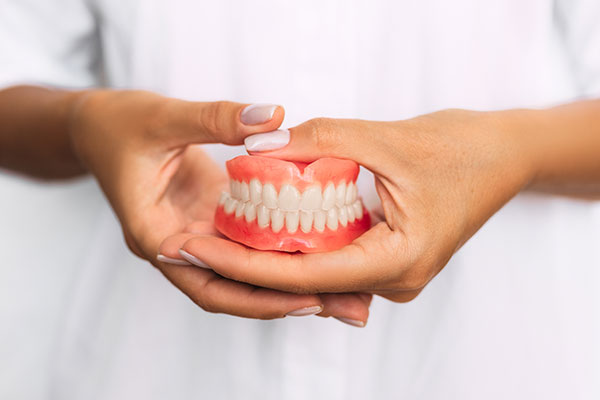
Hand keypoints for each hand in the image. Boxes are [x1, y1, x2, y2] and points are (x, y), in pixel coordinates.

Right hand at [68, 90, 370, 320]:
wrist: (99, 127)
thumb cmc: (120, 123)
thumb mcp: (164, 117)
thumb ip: (215, 118)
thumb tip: (273, 118)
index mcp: (156, 234)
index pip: (207, 283)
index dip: (254, 297)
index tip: (304, 298)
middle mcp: (179, 245)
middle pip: (234, 288)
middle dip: (284, 300)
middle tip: (340, 304)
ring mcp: (196, 234)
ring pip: (244, 271)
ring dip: (287, 281)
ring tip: (340, 289)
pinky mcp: (210, 218)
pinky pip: (247, 243)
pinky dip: (279, 249)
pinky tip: (317, 246)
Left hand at [173, 110, 533, 301]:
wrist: (503, 153)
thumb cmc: (459, 146)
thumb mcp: (383, 137)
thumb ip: (317, 140)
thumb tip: (254, 144)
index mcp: (399, 262)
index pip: (304, 276)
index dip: (244, 263)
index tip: (197, 246)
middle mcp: (395, 280)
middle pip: (304, 283)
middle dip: (247, 263)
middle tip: (193, 241)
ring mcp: (393, 274)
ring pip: (318, 275)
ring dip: (271, 256)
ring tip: (217, 235)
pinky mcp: (388, 259)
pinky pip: (334, 261)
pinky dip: (299, 247)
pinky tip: (263, 229)